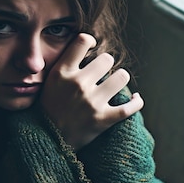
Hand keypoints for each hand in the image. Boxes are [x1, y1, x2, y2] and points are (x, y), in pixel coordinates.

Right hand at [40, 33, 143, 150]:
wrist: (47, 142)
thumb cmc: (47, 110)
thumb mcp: (48, 83)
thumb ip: (65, 65)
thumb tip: (86, 46)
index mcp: (61, 73)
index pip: (82, 40)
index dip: (89, 41)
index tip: (90, 48)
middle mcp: (78, 85)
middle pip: (107, 59)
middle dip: (106, 65)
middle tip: (101, 74)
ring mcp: (92, 102)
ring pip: (122, 77)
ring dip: (119, 80)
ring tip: (113, 85)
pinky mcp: (103, 119)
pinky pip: (130, 106)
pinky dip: (136, 102)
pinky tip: (135, 99)